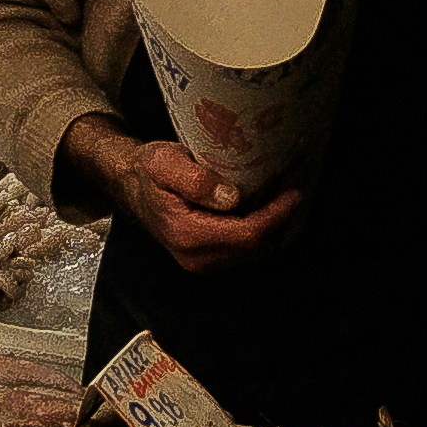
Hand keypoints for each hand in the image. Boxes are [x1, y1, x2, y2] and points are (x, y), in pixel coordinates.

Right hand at [67, 117, 301, 269]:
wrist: (131, 188)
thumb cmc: (149, 172)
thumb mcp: (166, 163)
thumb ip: (196, 181)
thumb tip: (231, 197)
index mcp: (188, 236)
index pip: (247, 235)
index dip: (276, 215)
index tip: (293, 189)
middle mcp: (197, 258)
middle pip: (256, 247)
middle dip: (280, 218)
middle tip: (295, 185)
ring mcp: (202, 262)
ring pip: (253, 252)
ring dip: (274, 225)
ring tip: (285, 193)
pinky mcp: (207, 259)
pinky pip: (245, 250)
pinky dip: (262, 230)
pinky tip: (268, 207)